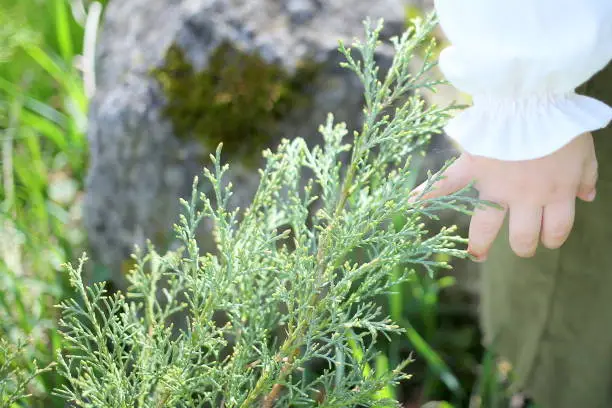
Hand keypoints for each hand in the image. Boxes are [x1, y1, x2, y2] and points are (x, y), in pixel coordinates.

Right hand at [410, 132, 597, 259]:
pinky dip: (427, 193)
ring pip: (487, 225)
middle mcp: (525, 197)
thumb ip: (586, 177)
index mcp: (555, 193)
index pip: (556, 230)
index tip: (549, 238)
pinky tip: (411, 204)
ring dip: (482, 243)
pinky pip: (447, 183)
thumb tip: (588, 198)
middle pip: (523, 237)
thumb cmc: (562, 124)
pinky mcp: (473, 168)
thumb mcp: (585, 151)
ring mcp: (495, 186)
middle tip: (522, 246)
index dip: (553, 237)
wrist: (534, 100)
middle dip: (524, 246)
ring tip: (478, 254)